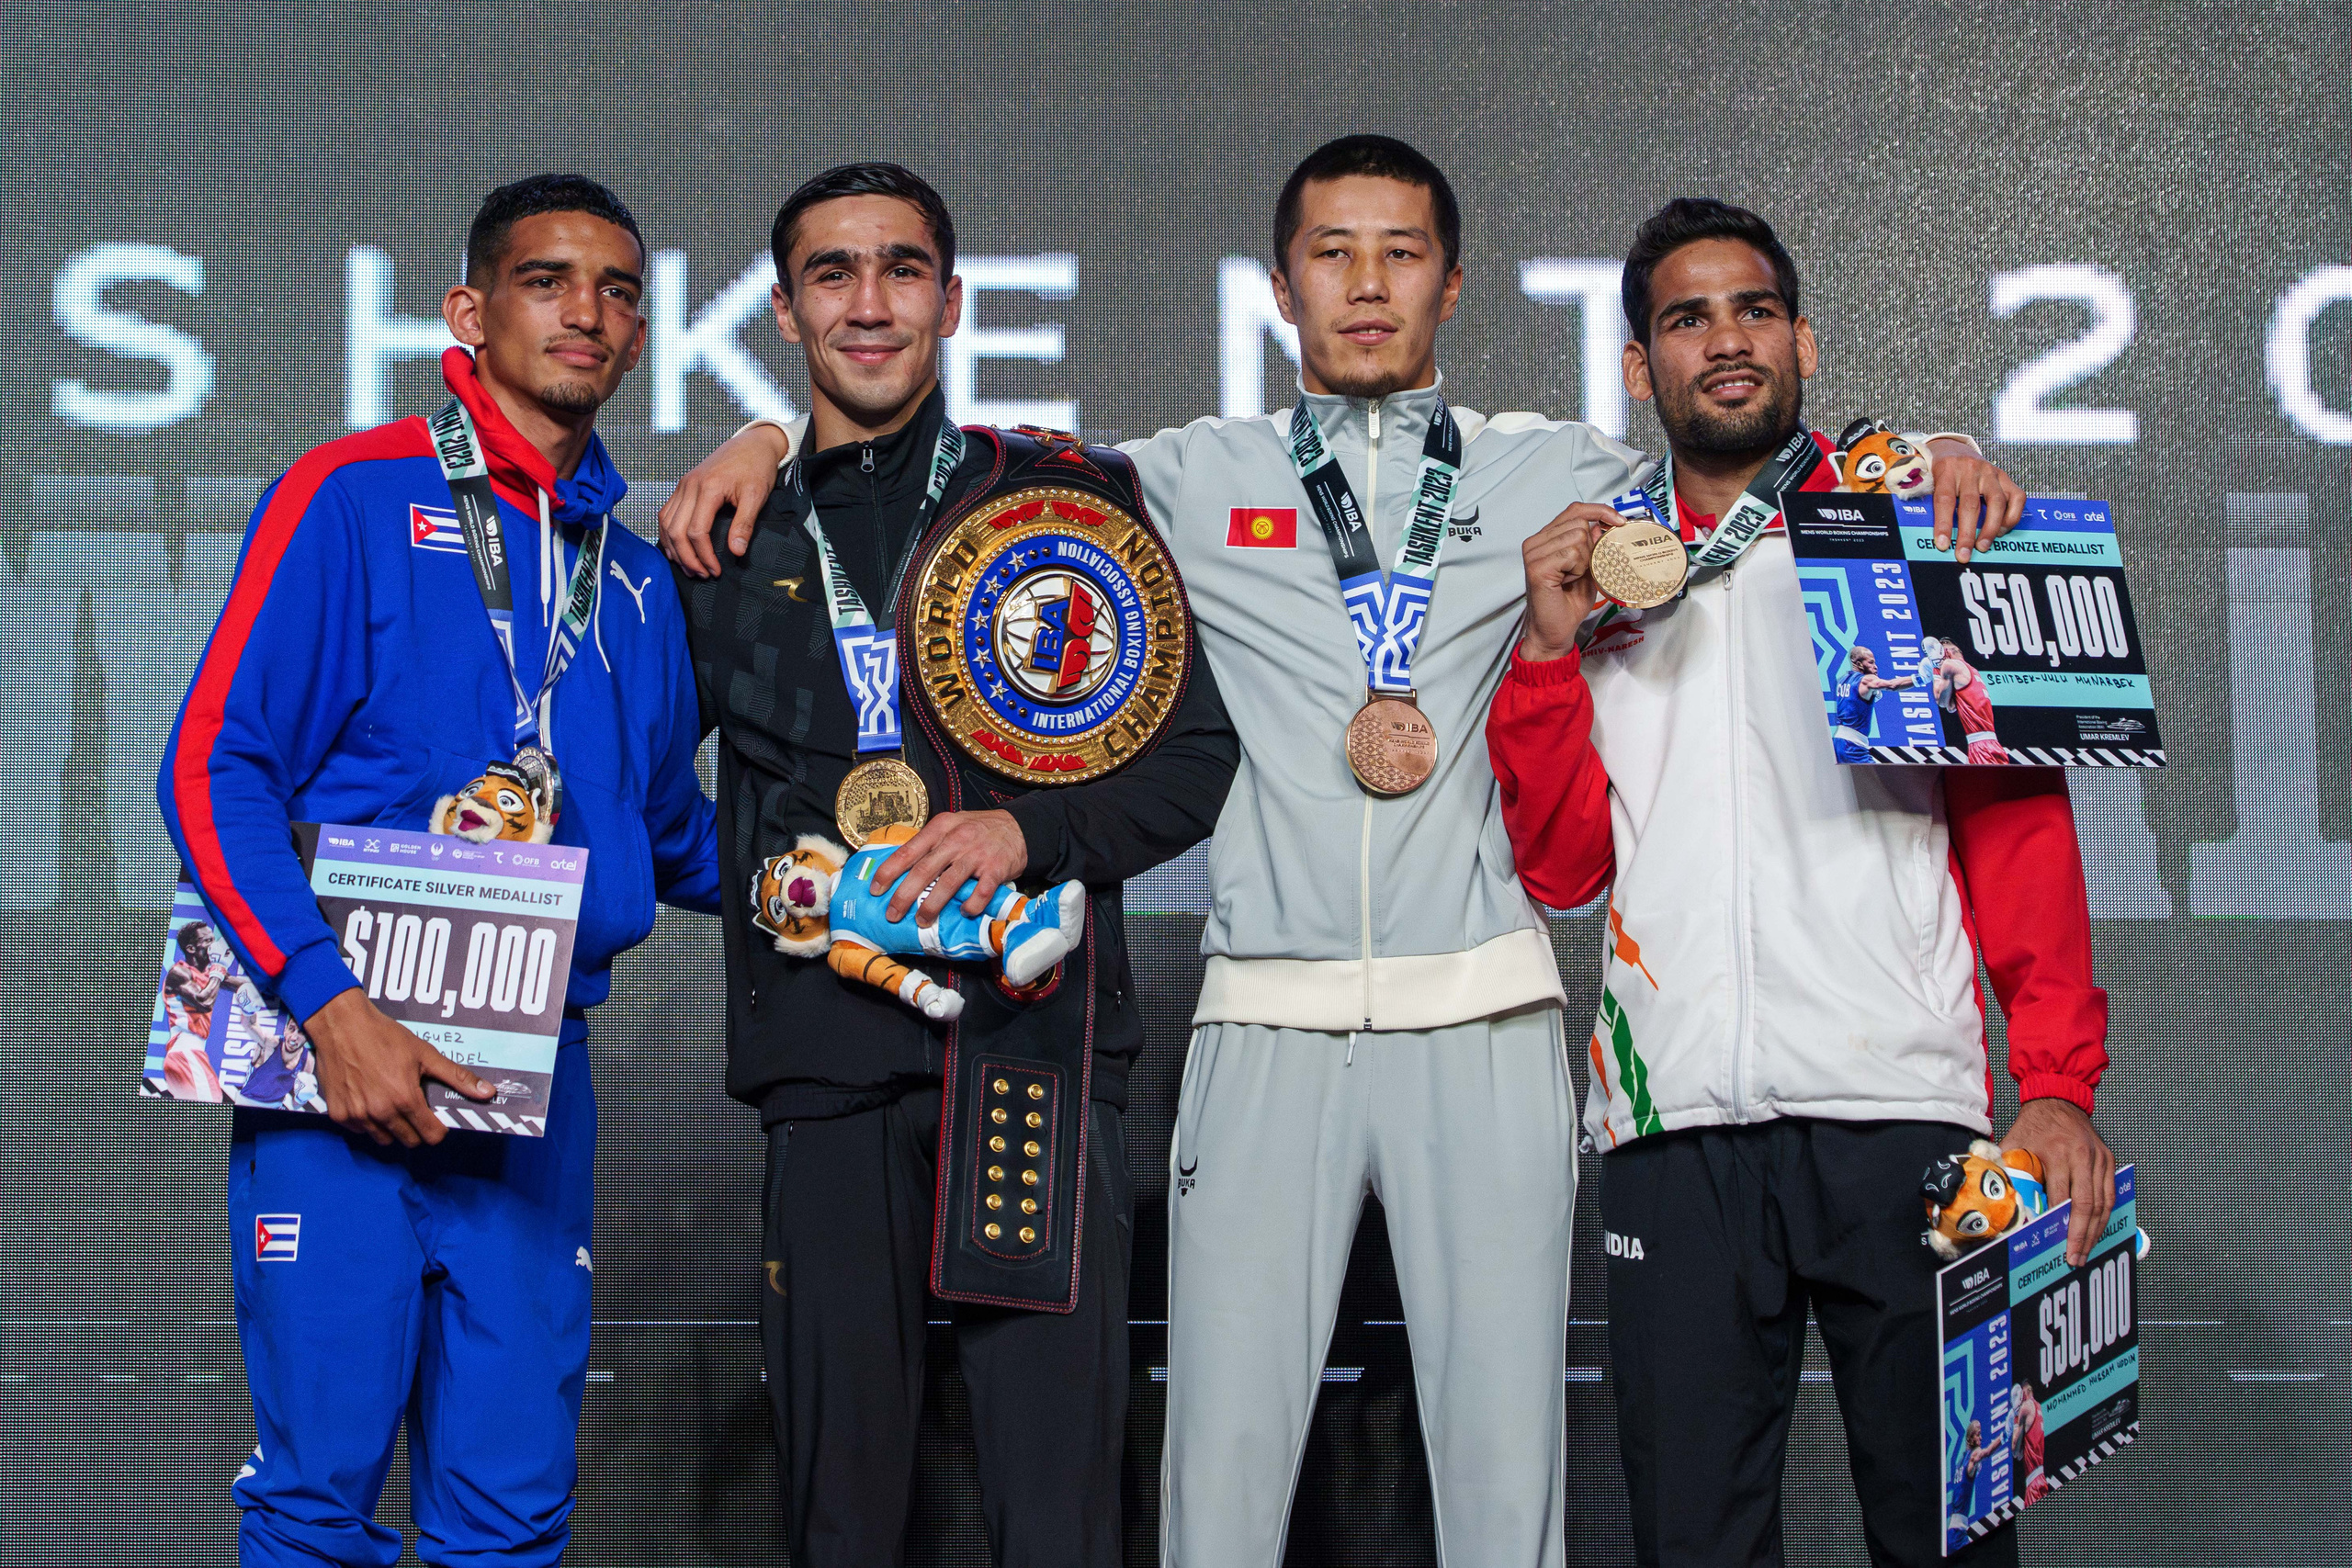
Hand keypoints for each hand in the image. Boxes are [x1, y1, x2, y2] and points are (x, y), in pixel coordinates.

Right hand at [302, 988, 492, 1147]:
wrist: (342, 1025)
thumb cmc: (385, 1036)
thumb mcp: (425, 1054)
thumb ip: (457, 1077)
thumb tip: (488, 1092)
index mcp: (404, 1099)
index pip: (430, 1136)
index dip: (437, 1130)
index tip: (436, 1121)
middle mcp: (380, 1112)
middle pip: (408, 1141)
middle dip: (416, 1130)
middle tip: (414, 1109)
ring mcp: (357, 1116)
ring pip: (383, 1139)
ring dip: (392, 1128)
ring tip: (392, 1104)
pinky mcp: (338, 1114)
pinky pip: (359, 1131)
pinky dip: (368, 1123)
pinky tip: (371, 1101)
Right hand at [658, 422, 793, 576]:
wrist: (752, 443)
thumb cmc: (756, 466)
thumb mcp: (756, 496)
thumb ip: (744, 524)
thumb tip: (736, 552)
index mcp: (708, 488)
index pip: (696, 531)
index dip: (704, 556)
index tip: (715, 570)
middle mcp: (689, 486)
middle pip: (676, 530)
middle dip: (686, 557)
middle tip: (701, 574)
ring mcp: (683, 485)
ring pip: (666, 523)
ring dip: (674, 548)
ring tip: (689, 566)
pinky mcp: (683, 486)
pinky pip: (666, 513)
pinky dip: (668, 533)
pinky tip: (676, 548)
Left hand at [869, 809, 1030, 923]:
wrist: (1018, 827)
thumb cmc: (977, 830)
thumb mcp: (951, 826)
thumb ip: (929, 843)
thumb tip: (898, 868)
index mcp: (940, 828)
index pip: (908, 851)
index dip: (889, 872)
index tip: (875, 890)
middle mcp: (956, 840)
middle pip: (924, 870)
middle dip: (904, 895)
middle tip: (892, 914)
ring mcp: (977, 854)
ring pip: (948, 883)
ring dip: (932, 905)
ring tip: (922, 921)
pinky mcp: (996, 869)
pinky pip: (981, 892)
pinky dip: (970, 905)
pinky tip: (964, 913)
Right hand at [1520, 502, 1617, 660]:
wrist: (1554, 631)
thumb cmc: (1568, 603)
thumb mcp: (1588, 568)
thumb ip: (1593, 546)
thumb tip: (1602, 526)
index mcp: (1546, 538)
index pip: (1575, 509)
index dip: (1599, 510)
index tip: (1619, 521)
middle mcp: (1536, 542)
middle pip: (1579, 522)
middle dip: (1590, 546)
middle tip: (1581, 570)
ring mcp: (1534, 553)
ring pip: (1578, 537)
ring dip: (1584, 560)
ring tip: (1571, 578)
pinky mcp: (1538, 566)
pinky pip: (1572, 554)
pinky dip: (1577, 569)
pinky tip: (1566, 582)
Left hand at [1926, 441, 2024, 563]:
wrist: (1953, 448)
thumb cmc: (1939, 471)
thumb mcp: (1928, 480)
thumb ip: (1928, 501)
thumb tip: (1929, 529)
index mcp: (1946, 469)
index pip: (1945, 499)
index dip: (1944, 524)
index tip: (1942, 544)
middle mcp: (1970, 469)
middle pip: (1971, 504)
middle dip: (1967, 534)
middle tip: (1964, 554)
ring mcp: (1990, 472)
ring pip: (1996, 502)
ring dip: (1991, 528)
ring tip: (1983, 547)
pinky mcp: (2005, 476)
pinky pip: (2017, 497)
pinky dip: (2011, 517)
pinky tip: (2002, 531)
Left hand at [2000, 1097, 2115, 1265]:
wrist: (2057, 1099)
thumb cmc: (2034, 1123)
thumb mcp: (2014, 1143)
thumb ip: (2008, 1170)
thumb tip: (1999, 1200)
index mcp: (2058, 1153)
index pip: (2060, 1197)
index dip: (2058, 1222)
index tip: (2053, 1243)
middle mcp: (2083, 1157)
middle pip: (2086, 1205)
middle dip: (2081, 1236)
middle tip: (2074, 1257)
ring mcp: (2099, 1159)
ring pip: (2103, 1203)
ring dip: (2096, 1231)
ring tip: (2086, 1251)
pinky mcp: (2108, 1161)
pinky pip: (2110, 1194)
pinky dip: (2105, 1215)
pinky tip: (2097, 1231)